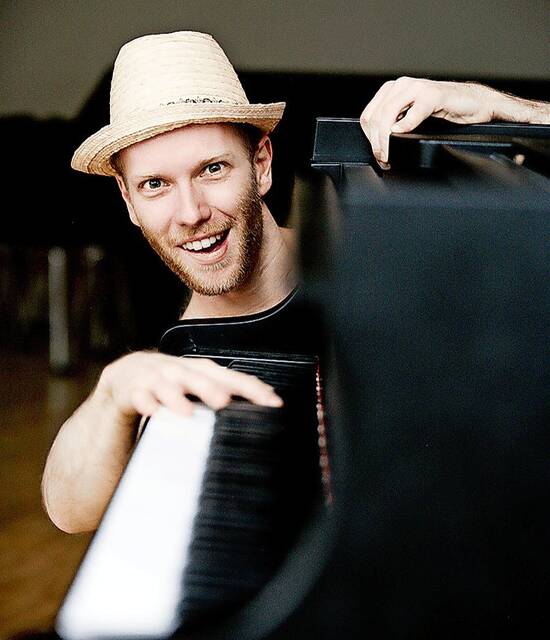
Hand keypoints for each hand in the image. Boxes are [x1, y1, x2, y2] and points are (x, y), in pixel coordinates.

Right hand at [98, 351, 281, 417]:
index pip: (227, 376)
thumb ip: (219, 399)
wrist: (119, 388)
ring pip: (165, 383)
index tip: (272, 402)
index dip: (250, 387)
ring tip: (188, 412)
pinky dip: (144, 402)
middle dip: (212, 388)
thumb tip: (260, 411)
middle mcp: (175, 370)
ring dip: (177, 395)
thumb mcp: (193, 395)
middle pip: (197, 375)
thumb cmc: (164, 393)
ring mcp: (150, 378)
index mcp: (196, 371)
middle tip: (226, 402)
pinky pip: (135, 396)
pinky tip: (152, 412)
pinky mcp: (127, 390)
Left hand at [360, 77, 497, 168]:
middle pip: (375, 117)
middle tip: (383, 160)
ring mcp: (417, 88)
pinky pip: (411, 114)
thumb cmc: (446, 112)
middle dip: (376, 143)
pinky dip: (404, 128)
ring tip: (389, 154)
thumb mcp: (412, 117)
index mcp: (394, 90)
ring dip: (385, 140)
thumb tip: (377, 145)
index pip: (368, 116)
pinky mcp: (433, 95)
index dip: (369, 139)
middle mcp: (402, 85)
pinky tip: (403, 137)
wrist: (476, 104)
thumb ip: (394, 124)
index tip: (378, 155)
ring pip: (387, 115)